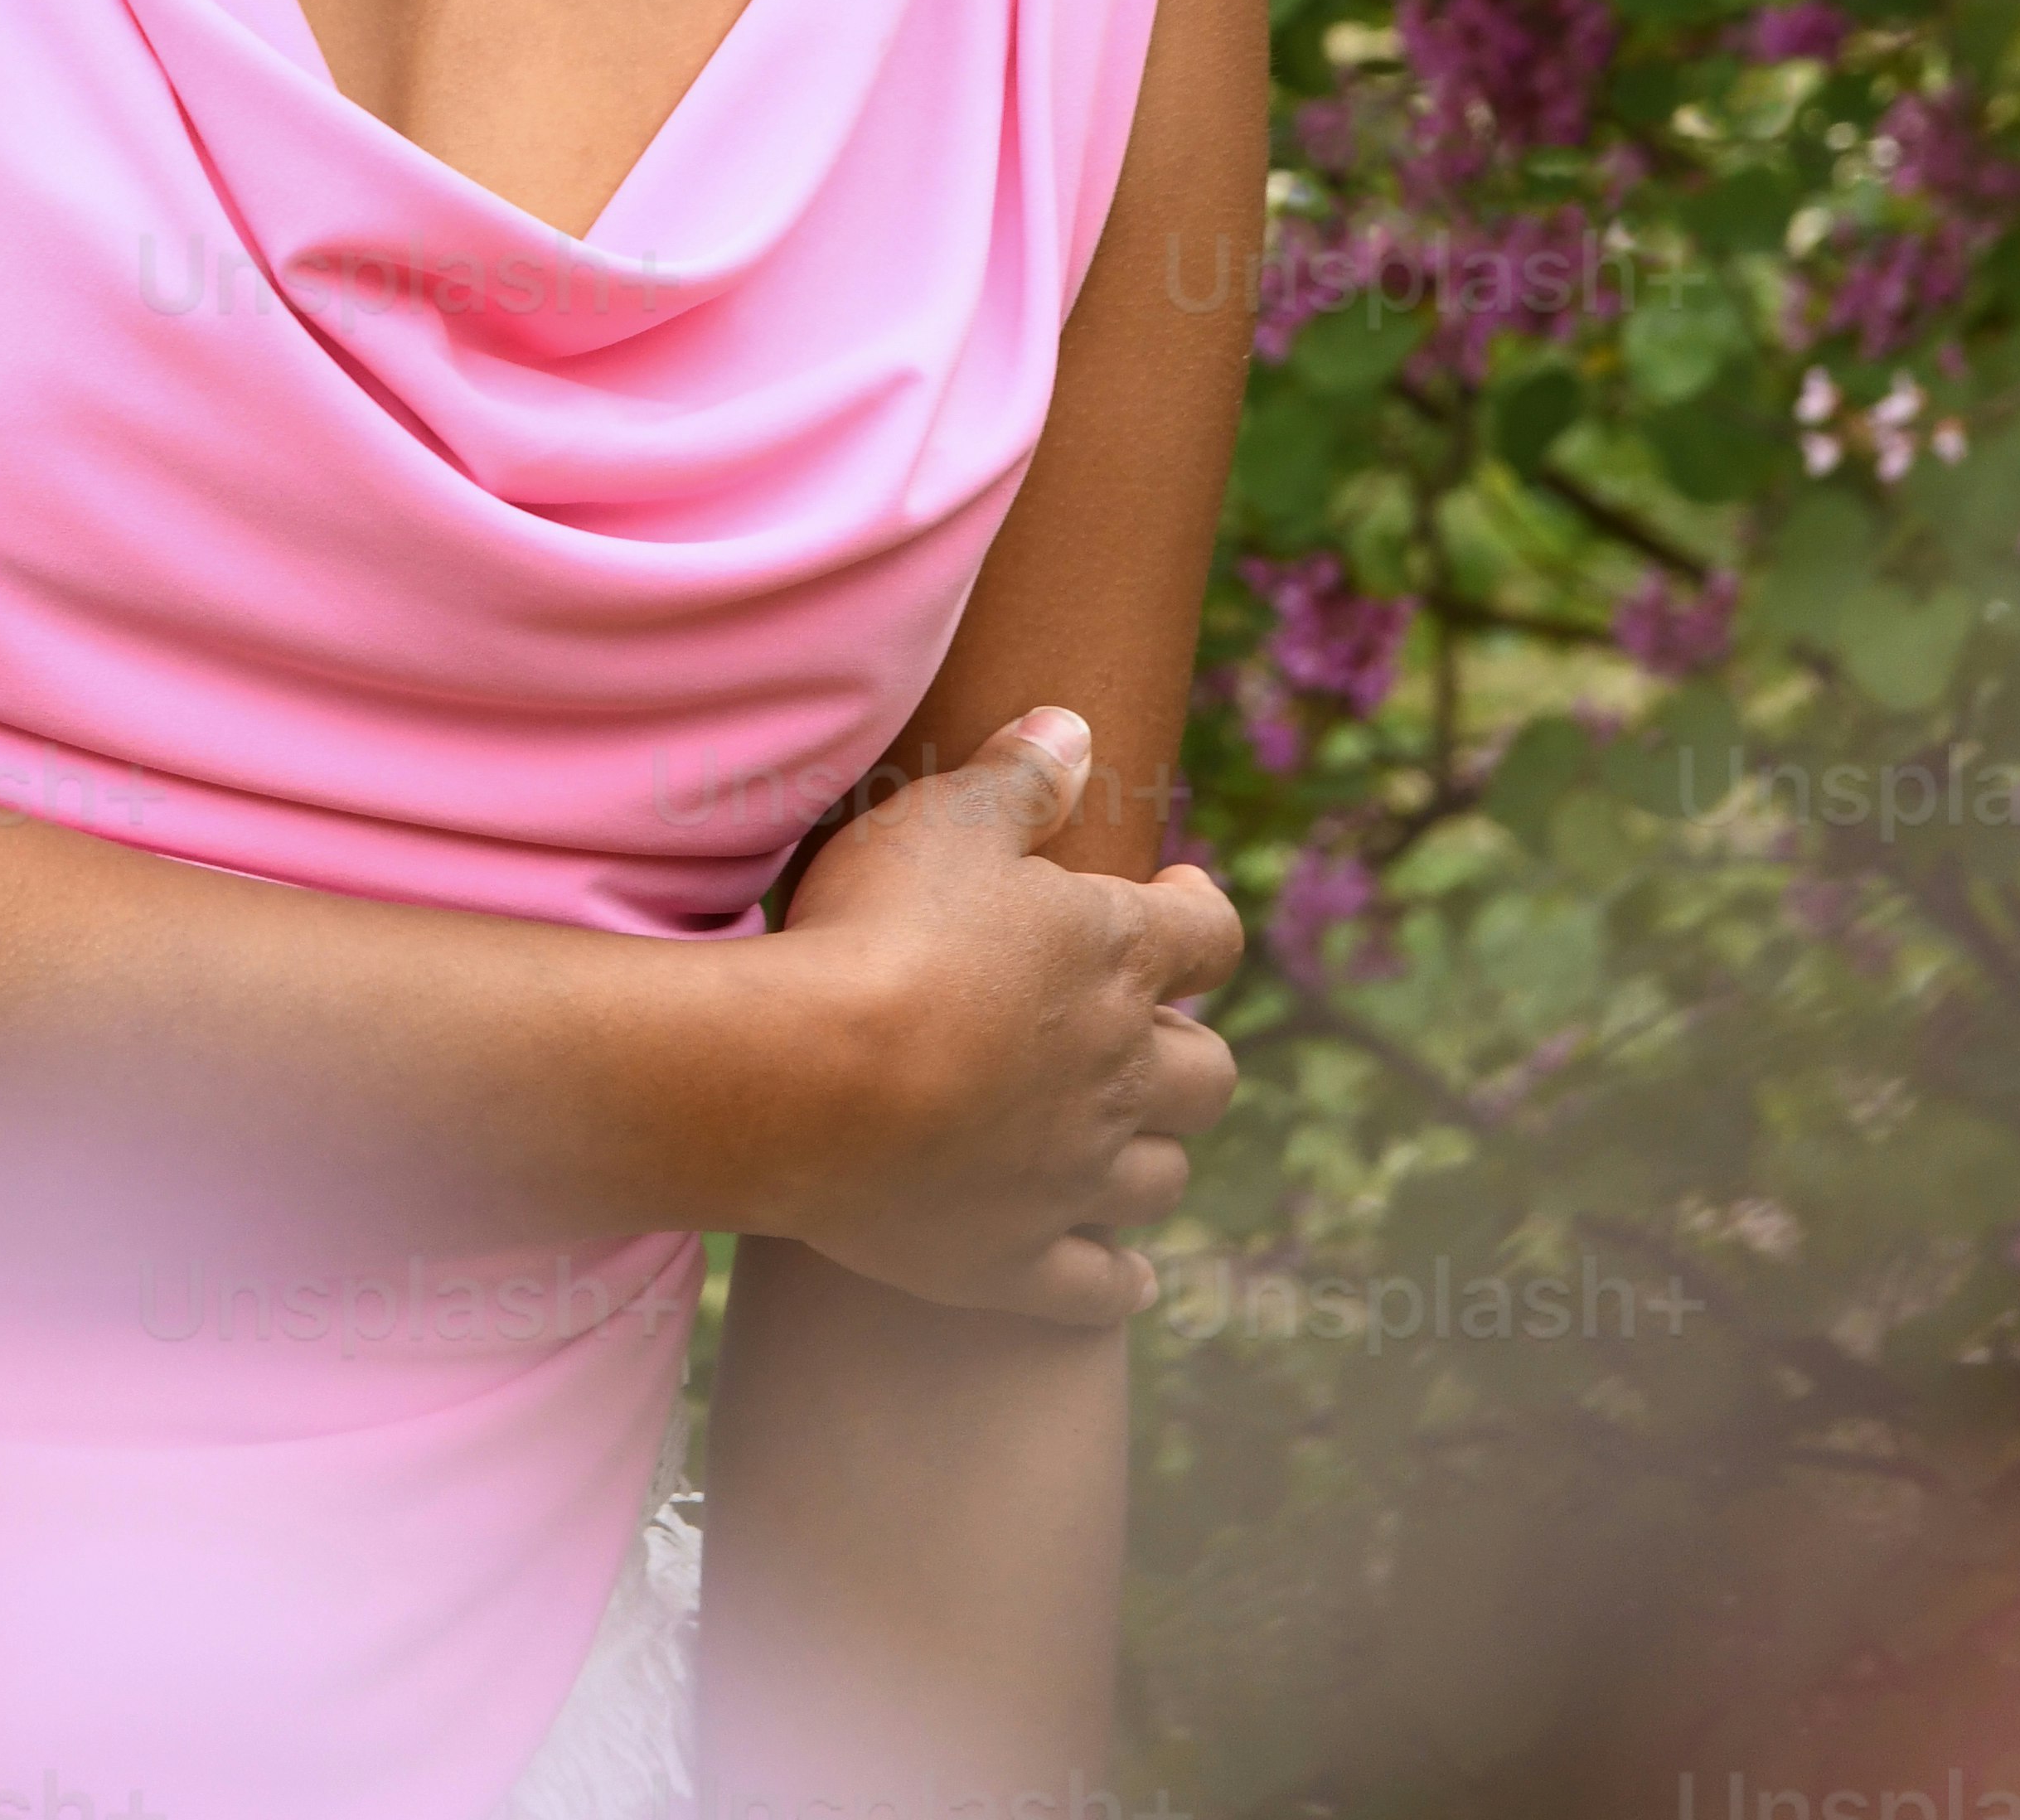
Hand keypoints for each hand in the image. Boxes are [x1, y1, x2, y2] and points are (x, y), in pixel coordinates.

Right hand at [747, 707, 1240, 1322]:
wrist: (807, 1081)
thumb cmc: (877, 929)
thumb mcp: (944, 817)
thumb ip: (1018, 776)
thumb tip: (1076, 727)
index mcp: (1115, 958)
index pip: (1211, 938)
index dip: (1203, 916)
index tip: (1177, 899)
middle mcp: (1117, 1073)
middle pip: (1209, 1075)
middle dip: (1187, 1050)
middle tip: (1142, 1030)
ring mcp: (1072, 1177)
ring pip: (1162, 1179)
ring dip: (1152, 1155)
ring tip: (1121, 1138)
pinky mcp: (1016, 1261)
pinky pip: (1102, 1291)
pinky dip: (1119, 1283)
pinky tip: (1122, 1275)